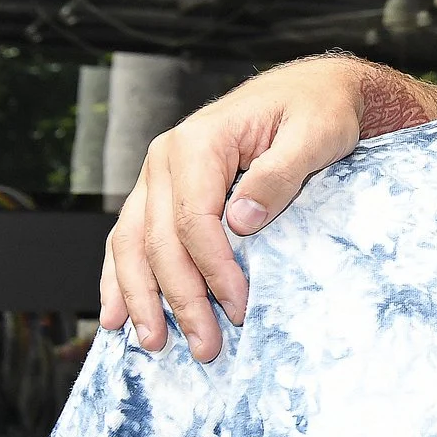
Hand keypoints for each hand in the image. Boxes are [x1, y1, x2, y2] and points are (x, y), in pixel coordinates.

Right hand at [98, 57, 372, 361]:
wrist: (311, 89)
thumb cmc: (318, 109)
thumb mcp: (315, 135)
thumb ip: (280, 174)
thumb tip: (242, 221)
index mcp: (198, 142)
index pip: (193, 220)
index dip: (214, 269)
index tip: (238, 306)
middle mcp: (165, 158)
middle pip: (159, 241)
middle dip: (179, 299)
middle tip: (204, 347)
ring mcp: (157, 176)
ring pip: (132, 244)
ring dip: (140, 298)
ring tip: (154, 342)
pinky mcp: (162, 192)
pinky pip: (130, 238)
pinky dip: (121, 278)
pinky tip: (118, 314)